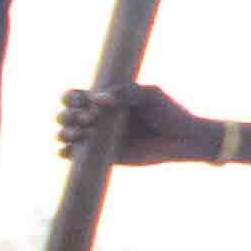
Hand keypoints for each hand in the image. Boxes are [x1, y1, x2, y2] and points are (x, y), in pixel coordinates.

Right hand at [59, 82, 216, 168]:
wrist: (184, 139)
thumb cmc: (168, 112)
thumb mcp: (150, 95)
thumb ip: (125, 93)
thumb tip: (97, 99)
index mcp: (105, 99)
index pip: (76, 96)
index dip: (71, 98)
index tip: (82, 101)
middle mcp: (98, 118)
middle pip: (66, 115)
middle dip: (67, 116)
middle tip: (88, 120)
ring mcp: (100, 138)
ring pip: (68, 135)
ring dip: (65, 134)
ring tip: (79, 134)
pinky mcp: (105, 156)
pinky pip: (78, 156)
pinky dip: (67, 154)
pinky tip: (68, 151)